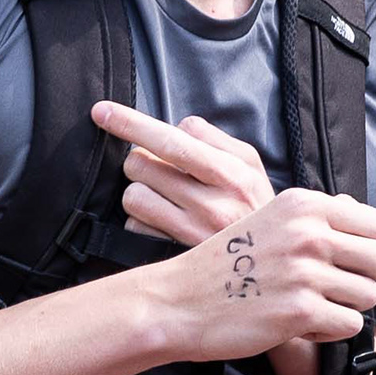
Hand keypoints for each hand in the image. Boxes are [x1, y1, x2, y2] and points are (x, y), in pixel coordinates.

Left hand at [99, 101, 274, 247]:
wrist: (273, 262)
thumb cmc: (254, 206)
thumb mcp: (250, 165)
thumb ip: (214, 139)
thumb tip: (177, 125)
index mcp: (232, 174)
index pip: (171, 141)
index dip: (131, 123)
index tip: (102, 112)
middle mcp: (213, 205)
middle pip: (141, 165)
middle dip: (141, 162)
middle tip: (159, 171)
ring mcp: (192, 235)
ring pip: (133, 196)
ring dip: (139, 192)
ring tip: (163, 198)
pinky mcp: (174, 259)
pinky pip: (133, 228)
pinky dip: (140, 222)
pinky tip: (161, 224)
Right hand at [141, 182, 375, 364]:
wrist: (178, 301)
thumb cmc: (227, 263)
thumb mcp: (274, 222)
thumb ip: (330, 219)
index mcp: (304, 205)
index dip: (365, 249)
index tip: (338, 261)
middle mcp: (308, 233)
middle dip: (363, 280)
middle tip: (329, 289)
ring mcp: (305, 272)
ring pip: (369, 295)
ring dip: (344, 307)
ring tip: (309, 306)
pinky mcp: (300, 312)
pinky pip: (349, 325)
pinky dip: (328, 332)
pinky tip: (298, 325)